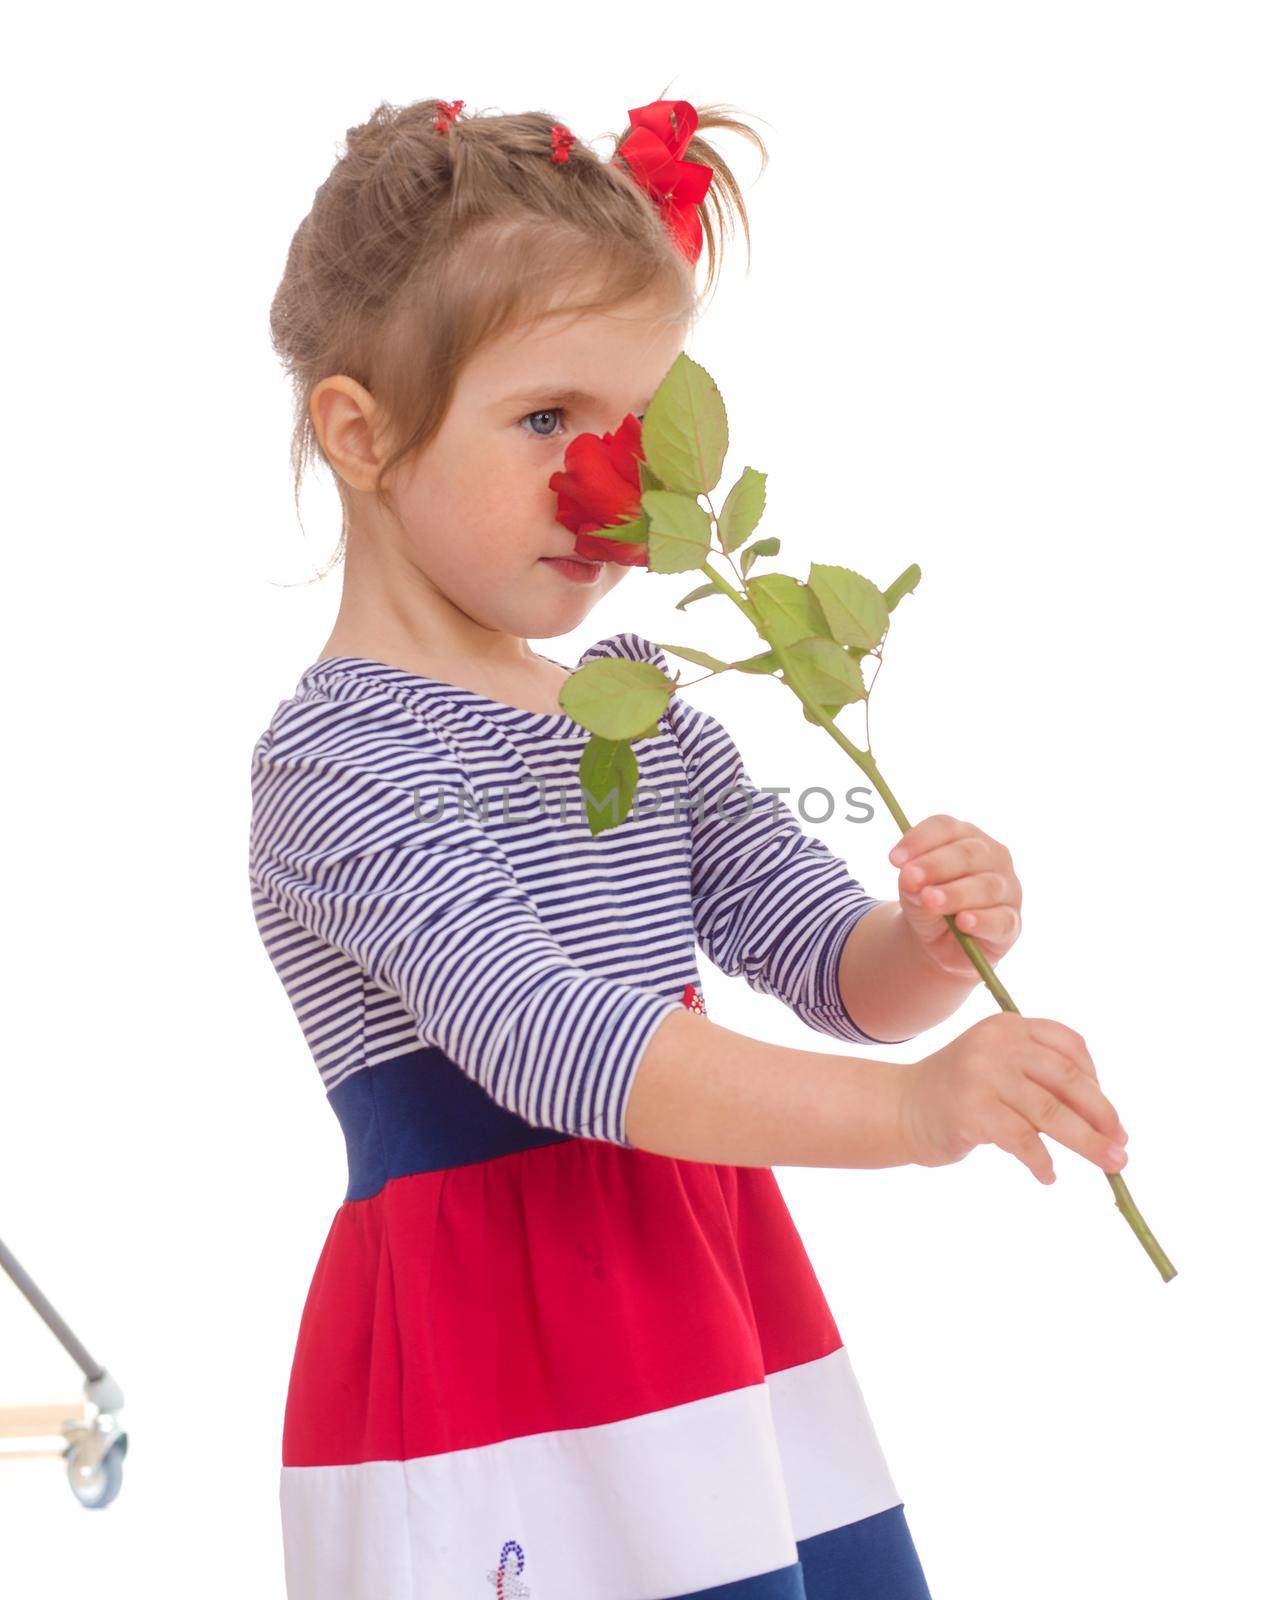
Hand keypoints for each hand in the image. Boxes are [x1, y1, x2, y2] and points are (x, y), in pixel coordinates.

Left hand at [889, 813, 1021, 975]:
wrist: (940, 940)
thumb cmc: (929, 901)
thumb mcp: (913, 889)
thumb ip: (912, 881)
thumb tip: (911, 877)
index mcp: (966, 837)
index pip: (946, 827)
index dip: (920, 840)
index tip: (894, 859)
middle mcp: (993, 857)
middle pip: (969, 854)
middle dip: (936, 865)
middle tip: (911, 878)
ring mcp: (1007, 889)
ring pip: (986, 886)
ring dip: (955, 893)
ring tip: (930, 900)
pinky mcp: (1011, 922)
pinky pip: (1001, 920)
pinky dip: (982, 920)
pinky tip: (963, 922)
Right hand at [897, 1012, 1129, 1183]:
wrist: (902, 1108)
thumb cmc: (961, 1094)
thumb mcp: (1001, 1068)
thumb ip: (1040, 1078)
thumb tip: (1106, 1121)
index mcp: (1010, 1026)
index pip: (1070, 1045)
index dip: (1096, 1081)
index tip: (1107, 1115)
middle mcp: (998, 1042)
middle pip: (1068, 1079)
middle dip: (1103, 1116)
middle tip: (1122, 1147)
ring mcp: (983, 1073)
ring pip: (1052, 1113)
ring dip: (1088, 1143)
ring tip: (1110, 1165)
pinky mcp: (971, 1108)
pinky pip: (1022, 1140)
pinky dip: (1041, 1162)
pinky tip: (1048, 1176)